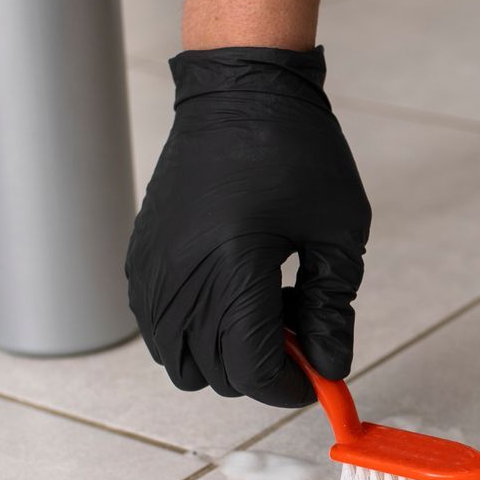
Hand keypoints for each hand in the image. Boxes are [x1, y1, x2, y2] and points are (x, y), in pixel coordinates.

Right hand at [126, 46, 370, 406]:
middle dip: (264, 369)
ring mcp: (152, 271)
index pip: (251, 371)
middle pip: (216, 375)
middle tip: (302, 327)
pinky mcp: (140, 258)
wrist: (239, 92)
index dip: (291, 387)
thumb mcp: (339, 233)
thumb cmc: (297, 152)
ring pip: (180, 361)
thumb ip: (334, 310)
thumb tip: (330, 367)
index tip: (320, 376)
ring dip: (226, 356)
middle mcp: (180, 278)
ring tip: (266, 308)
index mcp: (232, 270)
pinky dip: (196, 331)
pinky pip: (159, 329)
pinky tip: (234, 292)